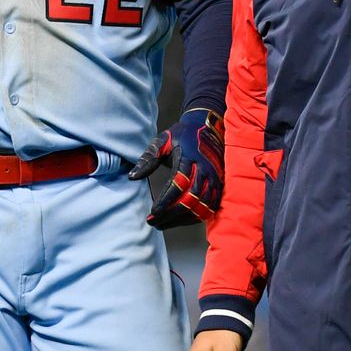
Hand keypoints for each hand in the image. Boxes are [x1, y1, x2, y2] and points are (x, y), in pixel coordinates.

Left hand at [131, 108, 224, 228]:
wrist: (208, 126)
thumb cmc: (181, 135)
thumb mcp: (162, 141)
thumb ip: (148, 159)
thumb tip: (132, 176)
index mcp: (190, 159)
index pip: (178, 186)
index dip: (165, 202)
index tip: (152, 212)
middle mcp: (205, 171)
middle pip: (190, 200)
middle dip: (170, 214)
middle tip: (153, 222)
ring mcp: (214, 179)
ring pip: (201, 208)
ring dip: (181, 219)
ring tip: (163, 224)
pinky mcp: (219, 185)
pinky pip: (209, 208)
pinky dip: (195, 218)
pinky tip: (180, 220)